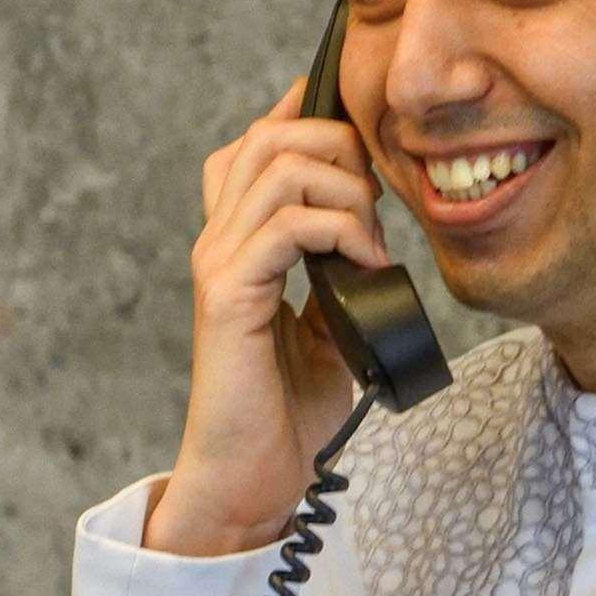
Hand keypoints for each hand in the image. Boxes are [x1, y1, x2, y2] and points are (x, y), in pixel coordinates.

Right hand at [143, 79, 395, 556]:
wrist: (253, 478)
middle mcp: (218, 241)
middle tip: (377, 205)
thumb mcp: (328, 327)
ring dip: (346, 191)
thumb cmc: (288, 411)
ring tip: (372, 242)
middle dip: (340, 149)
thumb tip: (373, 236)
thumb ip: (338, 274)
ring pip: (280, 165)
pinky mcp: (228, 295)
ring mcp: (218, 264)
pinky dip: (340, 230)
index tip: (363, 136)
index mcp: (238, 241)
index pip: (257, 141)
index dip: (307, 116)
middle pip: (269, 135)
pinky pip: (288, 223)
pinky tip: (364, 263)